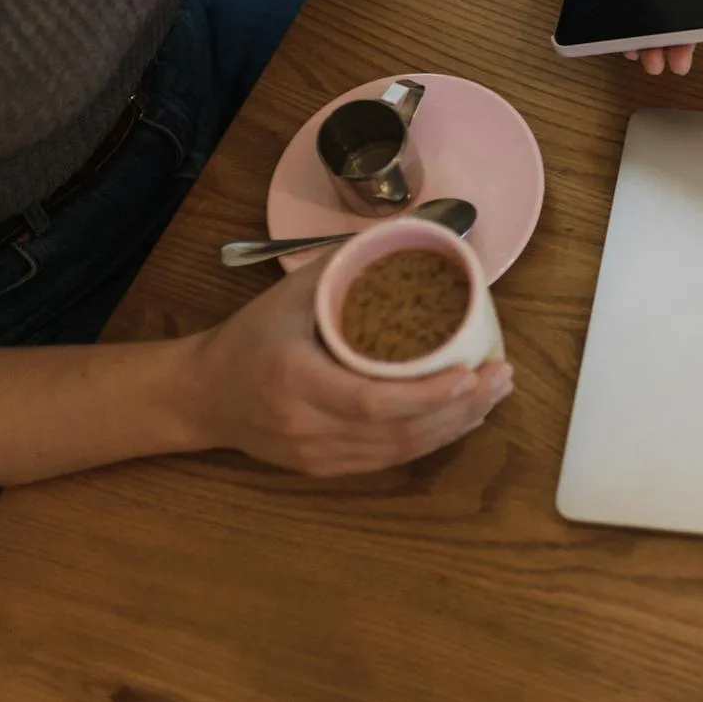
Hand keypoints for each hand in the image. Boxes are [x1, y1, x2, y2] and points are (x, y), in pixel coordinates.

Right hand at [183, 262, 512, 476]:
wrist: (200, 396)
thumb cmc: (249, 335)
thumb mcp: (291, 291)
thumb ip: (349, 265)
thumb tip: (413, 232)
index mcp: (296, 379)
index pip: (374, 401)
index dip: (430, 395)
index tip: (472, 373)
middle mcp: (307, 426)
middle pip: (399, 432)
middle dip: (461, 407)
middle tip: (502, 376)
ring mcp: (317, 455)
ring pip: (400, 451)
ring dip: (455, 425)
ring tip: (493, 393)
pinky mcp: (324, 469)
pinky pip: (388, 460)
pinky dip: (430, 440)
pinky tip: (461, 418)